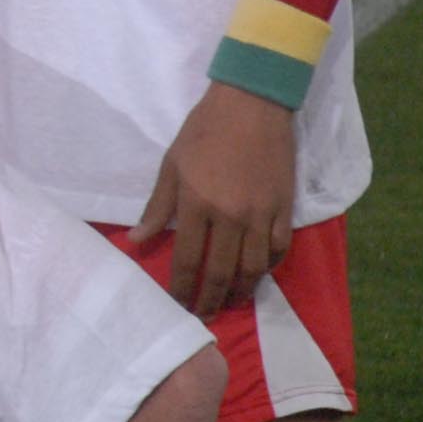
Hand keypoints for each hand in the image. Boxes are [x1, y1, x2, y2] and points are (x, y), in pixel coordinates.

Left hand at [133, 80, 296, 317]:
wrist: (252, 105)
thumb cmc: (204, 131)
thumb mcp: (171, 165)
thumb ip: (158, 207)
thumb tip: (137, 240)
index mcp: (197, 205)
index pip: (187, 259)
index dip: (182, 287)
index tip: (178, 305)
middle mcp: (231, 216)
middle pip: (222, 271)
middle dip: (212, 299)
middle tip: (206, 316)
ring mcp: (262, 214)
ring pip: (254, 267)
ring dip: (243, 290)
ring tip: (232, 301)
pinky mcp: (285, 208)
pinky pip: (279, 249)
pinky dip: (270, 266)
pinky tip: (259, 273)